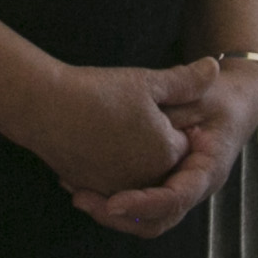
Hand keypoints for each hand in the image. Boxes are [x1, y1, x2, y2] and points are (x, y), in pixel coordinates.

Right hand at [16, 60, 206, 198]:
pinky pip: (107, 185)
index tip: (150, 103)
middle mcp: (146, 177)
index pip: (182, 142)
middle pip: (161, 164)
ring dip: (129, 160)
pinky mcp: (89, 188)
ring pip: (133, 176)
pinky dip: (105, 170)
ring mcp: (116, 187)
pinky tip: (91, 143)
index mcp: (166, 152)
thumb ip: (185, 79)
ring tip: (109, 128)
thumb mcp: (146, 81)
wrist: (43, 106)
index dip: (170, 121)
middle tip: (126, 113)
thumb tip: (214, 68)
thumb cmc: (97, 91)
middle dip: (152, 144)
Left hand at [69, 61, 257, 238]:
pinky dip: (109, 199)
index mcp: (206, 171)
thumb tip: (202, 73)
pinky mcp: (159, 184)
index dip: (145, 203)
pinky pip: (136, 204)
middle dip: (119, 217)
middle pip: (156, 220)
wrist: (229, 104)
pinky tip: (77, 182)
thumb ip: (188, 92)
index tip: (114, 202)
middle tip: (82, 199)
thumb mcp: (201, 94)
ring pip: (143, 220)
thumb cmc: (217, 99)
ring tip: (76, 193)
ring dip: (110, 213)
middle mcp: (191, 189)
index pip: (176, 198)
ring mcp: (174, 189)